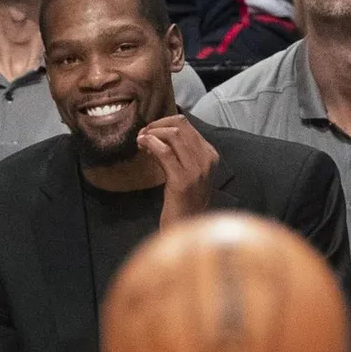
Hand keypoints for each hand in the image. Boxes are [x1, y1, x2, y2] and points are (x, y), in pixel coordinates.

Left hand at [136, 114, 217, 228]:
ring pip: (173, 135)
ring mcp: (196, 170)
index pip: (187, 126)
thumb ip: (178, 154)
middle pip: (180, 126)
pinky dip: (151, 144)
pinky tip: (142, 145)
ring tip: (140, 140)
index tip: (149, 131)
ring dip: (152, 133)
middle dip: (156, 125)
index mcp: (210, 155)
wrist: (187, 227)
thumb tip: (157, 135)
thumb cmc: (183, 202)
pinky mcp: (182, 180)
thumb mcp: (185, 173)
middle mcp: (207, 159)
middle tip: (142, 134)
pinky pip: (165, 152)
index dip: (163, 123)